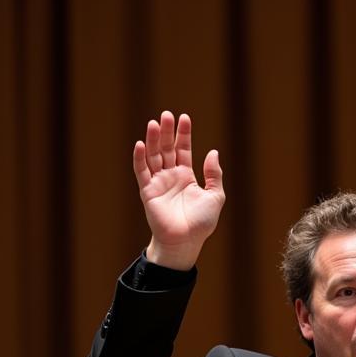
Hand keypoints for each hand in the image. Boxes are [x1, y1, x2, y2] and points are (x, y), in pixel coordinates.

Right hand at [133, 111, 224, 270]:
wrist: (186, 241)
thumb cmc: (201, 223)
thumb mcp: (215, 196)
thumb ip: (214, 174)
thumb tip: (213, 152)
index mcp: (186, 176)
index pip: (183, 149)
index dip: (183, 134)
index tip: (184, 117)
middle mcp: (171, 176)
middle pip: (167, 148)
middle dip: (166, 132)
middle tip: (166, 115)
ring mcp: (158, 183)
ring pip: (154, 156)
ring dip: (153, 140)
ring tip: (154, 123)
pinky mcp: (148, 191)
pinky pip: (142, 172)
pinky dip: (140, 158)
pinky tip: (140, 144)